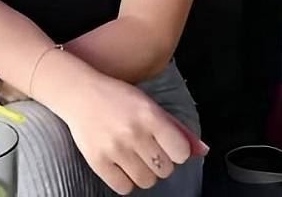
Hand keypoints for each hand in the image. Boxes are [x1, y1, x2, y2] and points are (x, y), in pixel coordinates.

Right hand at [59, 74, 207, 194]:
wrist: (79, 93)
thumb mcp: (148, 104)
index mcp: (149, 115)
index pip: (181, 152)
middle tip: (148, 148)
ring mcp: (115, 148)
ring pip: (147, 182)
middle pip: (165, 169)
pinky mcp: (98, 161)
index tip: (166, 145)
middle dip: (160, 162)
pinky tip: (121, 163)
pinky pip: (125, 188)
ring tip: (134, 156)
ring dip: (144, 172)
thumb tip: (202, 151)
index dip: (176, 151)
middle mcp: (134, 132)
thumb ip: (175, 127)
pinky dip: (126, 180)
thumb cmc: (117, 97)